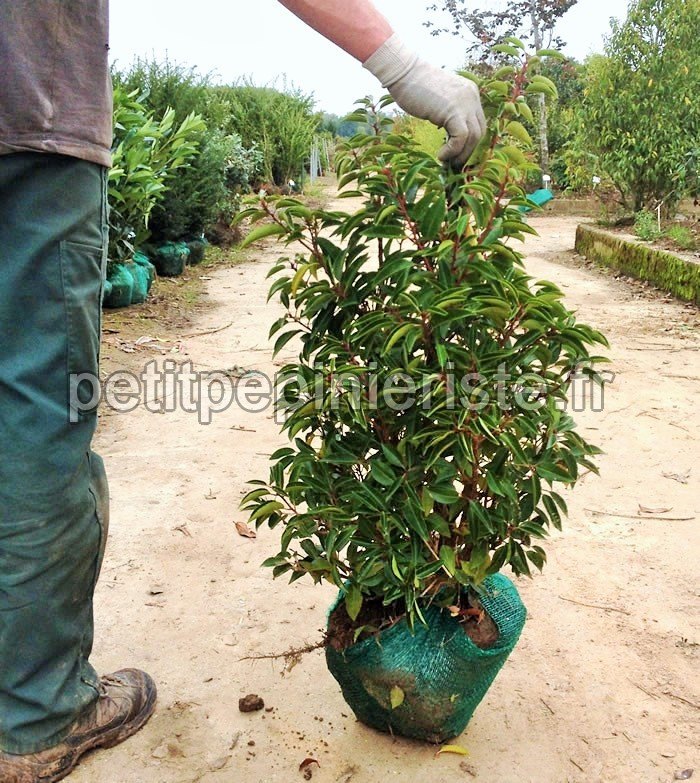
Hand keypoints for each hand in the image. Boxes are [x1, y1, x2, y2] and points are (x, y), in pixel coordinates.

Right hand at [364, 35, 485, 167]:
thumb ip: (448, 112)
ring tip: (447, 162)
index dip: (470, 142)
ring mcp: (464, 102)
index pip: (478, 123)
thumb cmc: (413, 86)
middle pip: (480, 131)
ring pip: (474, 137)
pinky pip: (461, 138)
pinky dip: (452, 151)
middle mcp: (471, 96)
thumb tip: (448, 135)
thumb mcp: (438, 99)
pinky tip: (441, 155)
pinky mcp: (453, 110)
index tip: (457, 154)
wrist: (404, 71)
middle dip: (468, 151)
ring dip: (461, 155)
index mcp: (469, 93)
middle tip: (454, 164)